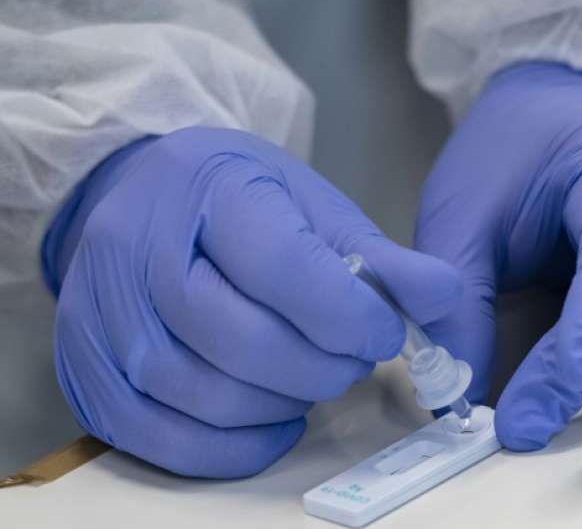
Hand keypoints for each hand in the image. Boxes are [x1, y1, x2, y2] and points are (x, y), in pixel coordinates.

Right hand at [43, 127, 459, 476]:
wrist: (146, 199)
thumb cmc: (240, 202)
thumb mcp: (313, 206)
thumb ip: (379, 257)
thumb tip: (443, 297)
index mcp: (205, 187)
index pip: (283, 268)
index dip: (348, 316)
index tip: (386, 334)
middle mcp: (134, 246)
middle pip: (240, 340)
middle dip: (322, 366)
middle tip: (353, 360)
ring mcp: (98, 314)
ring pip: (203, 395)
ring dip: (282, 403)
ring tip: (314, 379)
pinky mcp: (85, 372)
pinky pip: (161, 441)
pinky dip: (233, 449)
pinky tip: (275, 422)